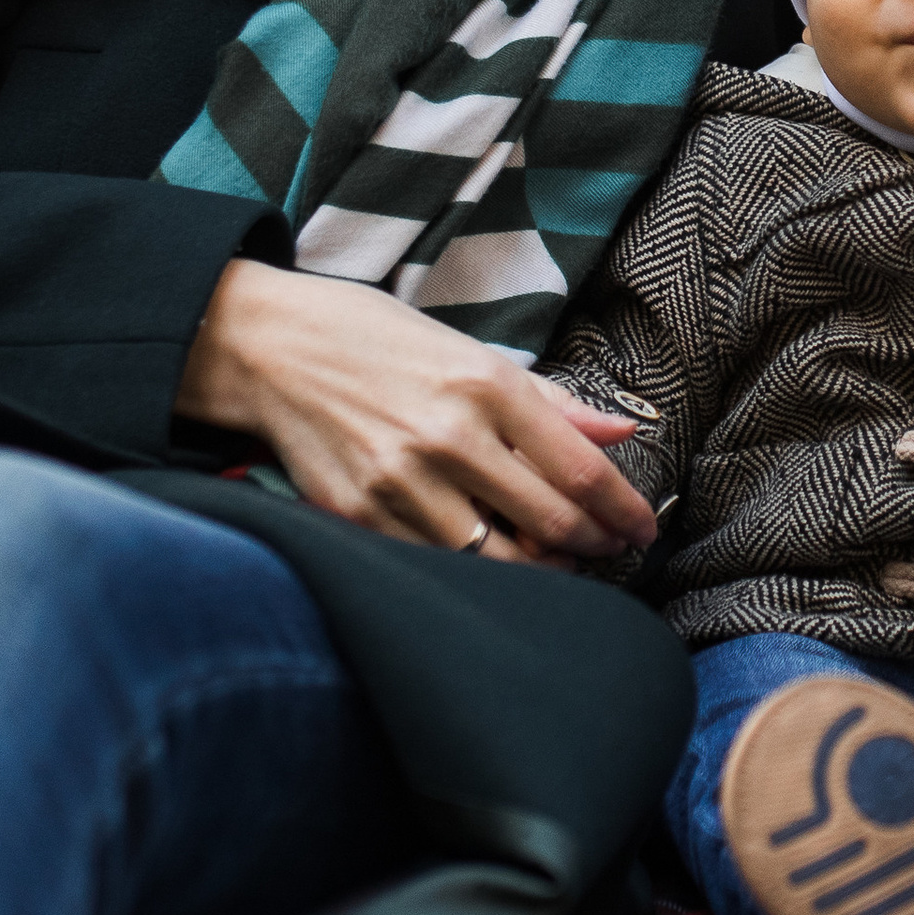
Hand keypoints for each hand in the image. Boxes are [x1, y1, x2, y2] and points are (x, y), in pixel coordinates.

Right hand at [178, 258, 658, 565]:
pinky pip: (437, 564)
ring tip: (558, 562)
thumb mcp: (472, 351)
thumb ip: (551, 401)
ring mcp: (400, 481)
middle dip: (594, 545)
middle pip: (550, 520)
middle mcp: (449, 435)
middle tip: (611, 552)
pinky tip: (494, 564)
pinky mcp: (359, 515)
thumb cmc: (379, 341)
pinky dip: (475, 573)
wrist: (271, 347)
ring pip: (497, 557)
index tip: (642, 528)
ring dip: (540, 569)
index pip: (579, 469)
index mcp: (486, 385)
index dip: (622, 509)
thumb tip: (620, 434)